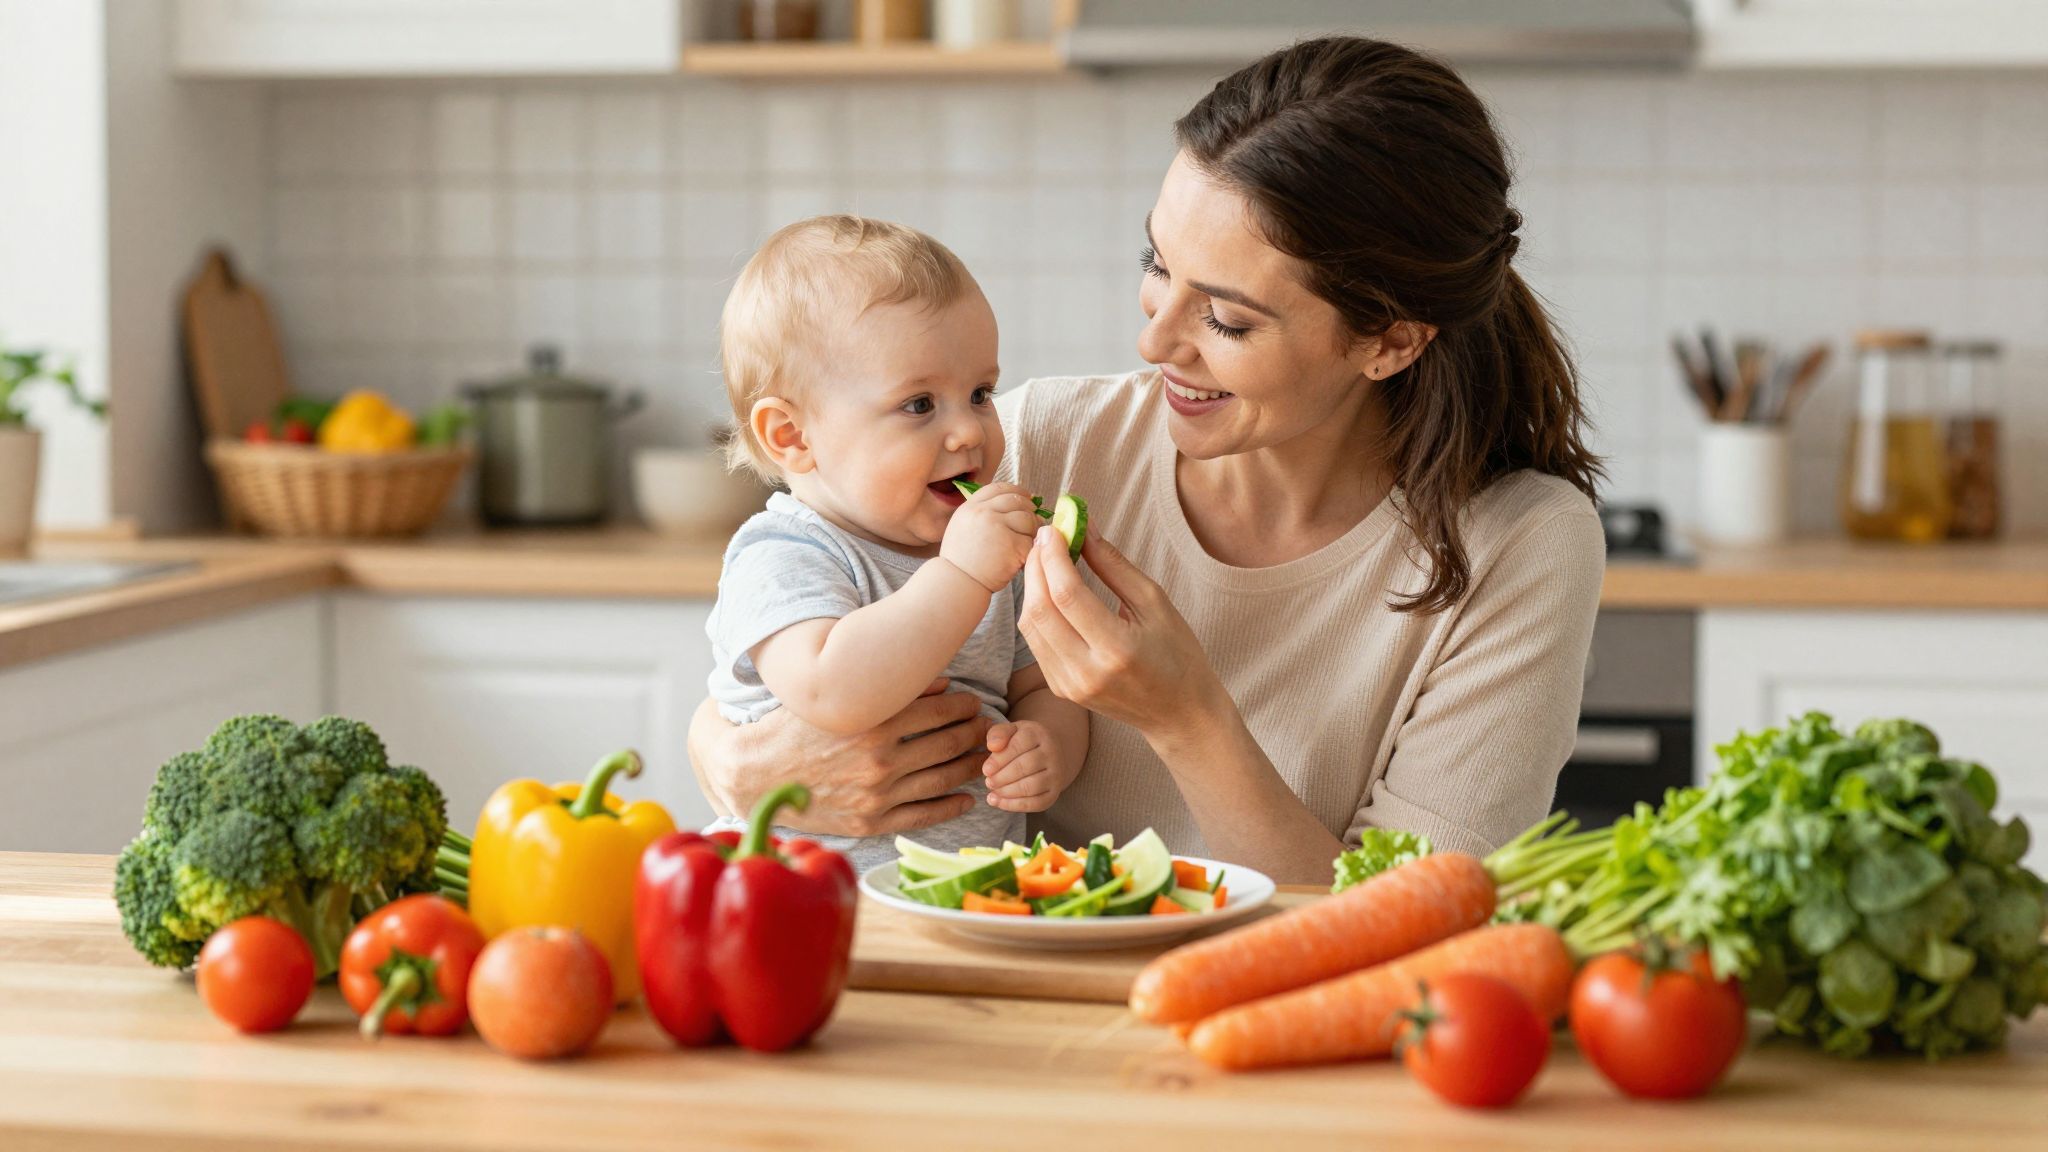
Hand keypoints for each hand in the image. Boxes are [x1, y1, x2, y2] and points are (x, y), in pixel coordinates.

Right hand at [688, 679, 991, 837]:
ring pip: (942, 778)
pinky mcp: (870, 821)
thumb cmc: (793, 727)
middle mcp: (881, 759)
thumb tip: (940, 682)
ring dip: (970, 767)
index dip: (965, 706)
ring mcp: (877, 794)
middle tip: (990, 729)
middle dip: (975, 734)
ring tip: (984, 759)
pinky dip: (951, 806)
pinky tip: (966, 798)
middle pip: (948, 743)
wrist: (753, 775)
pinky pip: (923, 815)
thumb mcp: (837, 698)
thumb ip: (889, 687)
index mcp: (874, 722)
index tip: (974, 704)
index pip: (940, 710)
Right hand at [939, 482, 1040, 592]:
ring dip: (1032, 531)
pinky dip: (1031, 550)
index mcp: (971, 507)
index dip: (1017, 492)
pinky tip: (1022, 558)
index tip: (1027, 498)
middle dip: (1029, 511)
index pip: (1000, 488)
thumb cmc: (962, 561)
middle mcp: (983, 512)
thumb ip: (983, 513)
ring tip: (1024, 544)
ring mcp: (998, 527)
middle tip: (1032, 523)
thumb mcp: (963, 527)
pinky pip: (1032, 541)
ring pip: (1029, 519)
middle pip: (1018, 501)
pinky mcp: (1012, 544)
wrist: (958, 583)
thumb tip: (1018, 502)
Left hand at [982, 720, 1075, 813]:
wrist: (1052, 754)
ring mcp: (1055, 774)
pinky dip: (1014, 805)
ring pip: (1031, 787)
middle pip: (1025, 767)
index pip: (1018, 745)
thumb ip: (998, 733)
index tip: (986, 770)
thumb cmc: (1024, 742)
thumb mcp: (1011, 731)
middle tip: (989, 782)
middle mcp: (1051, 753)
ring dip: (1007, 792)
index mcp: (1038, 734)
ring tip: (993, 790)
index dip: (999, 760)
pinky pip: (1036, 803)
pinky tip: (998, 801)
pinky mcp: (1054, 793)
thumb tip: (993, 746)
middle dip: (1002, 777)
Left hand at [1018, 525, 1227, 742]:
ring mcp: (1070, 685)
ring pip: (1030, 626)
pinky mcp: (1061, 689)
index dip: (1054, 556)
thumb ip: (1114, 566)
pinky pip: (1036, 642)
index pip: (1068, 595)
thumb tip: (1085, 528)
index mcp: (1117, 649)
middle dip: (1036, 566)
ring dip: (1031, 586)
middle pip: (1040, 610)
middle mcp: (1087, 672)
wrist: (1178, 713)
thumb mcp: (1155, 603)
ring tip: (1045, 558)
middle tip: (1045, 538)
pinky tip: (1048, 589)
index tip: (1055, 529)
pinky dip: (1037, 610)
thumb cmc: (1177, 654)